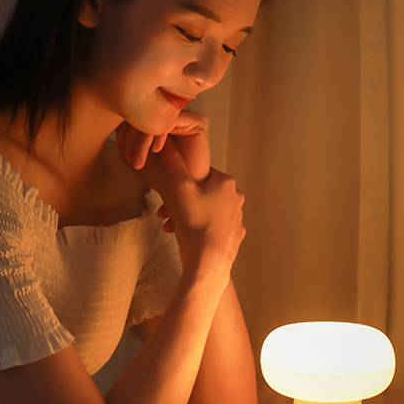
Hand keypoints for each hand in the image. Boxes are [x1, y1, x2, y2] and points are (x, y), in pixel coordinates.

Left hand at [115, 111, 209, 181]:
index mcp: (163, 118)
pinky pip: (172, 120)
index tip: (119, 140)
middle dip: (134, 133)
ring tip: (138, 158)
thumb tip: (115, 120)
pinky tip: (157, 150)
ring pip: (158, 117)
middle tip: (128, 153)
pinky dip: (160, 135)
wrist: (185, 188)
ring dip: (144, 138)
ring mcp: (186, 116)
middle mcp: (175, 114)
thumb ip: (127, 137)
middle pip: (149, 111)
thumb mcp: (137, 154)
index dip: (127, 125)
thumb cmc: (161, 174)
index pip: (143, 111)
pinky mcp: (197, 121)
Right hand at [117, 131, 244, 273]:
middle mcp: (236, 197)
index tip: (170, 194)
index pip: (199, 174)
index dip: (181, 183)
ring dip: (188, 216)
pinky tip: (187, 236)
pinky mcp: (235, 235)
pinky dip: (199, 229)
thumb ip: (173, 163)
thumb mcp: (179, 188)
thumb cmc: (195, 223)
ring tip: (173, 226)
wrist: (208, 261)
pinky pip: (213, 226)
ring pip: (207, 210)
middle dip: (182, 202)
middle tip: (166, 212)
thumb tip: (167, 142)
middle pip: (202, 193)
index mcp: (226, 182)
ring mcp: (237, 218)